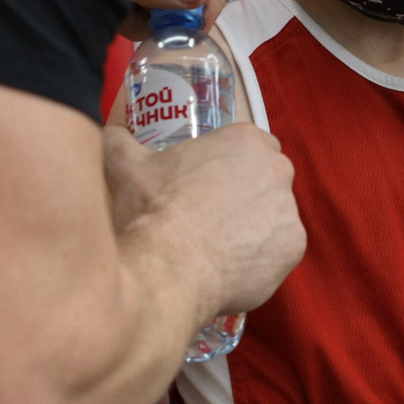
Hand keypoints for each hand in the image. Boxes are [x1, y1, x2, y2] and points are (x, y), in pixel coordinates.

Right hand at [104, 121, 304, 318]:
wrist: (167, 269)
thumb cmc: (152, 210)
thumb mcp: (125, 165)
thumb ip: (118, 140)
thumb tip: (110, 133)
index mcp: (246, 140)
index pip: (251, 145)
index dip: (230, 164)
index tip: (209, 183)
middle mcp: (276, 170)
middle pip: (266, 180)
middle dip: (244, 195)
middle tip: (210, 215)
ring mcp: (288, 211)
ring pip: (273, 217)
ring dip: (253, 228)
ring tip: (216, 246)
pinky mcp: (293, 248)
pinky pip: (277, 251)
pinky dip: (259, 259)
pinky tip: (229, 267)